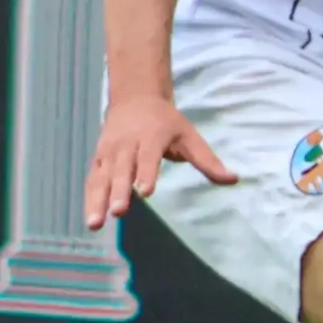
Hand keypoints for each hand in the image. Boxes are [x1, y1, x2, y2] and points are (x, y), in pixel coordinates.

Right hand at [84, 96, 236, 229]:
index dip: (146, 174)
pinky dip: (89, 199)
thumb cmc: (167, 123)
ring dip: (97, 201)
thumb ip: (207, 160)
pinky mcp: (98, 159)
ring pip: (102, 177)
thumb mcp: (189, 136)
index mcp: (151, 137)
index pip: (148, 157)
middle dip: (119, 191)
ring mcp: (109, 152)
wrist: (135, 98)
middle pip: (122, 169)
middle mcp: (127, 144)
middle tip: (119, 211)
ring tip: (94, 224)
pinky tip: (90, 220)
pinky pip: (92, 180)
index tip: (145, 192)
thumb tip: (233, 179)